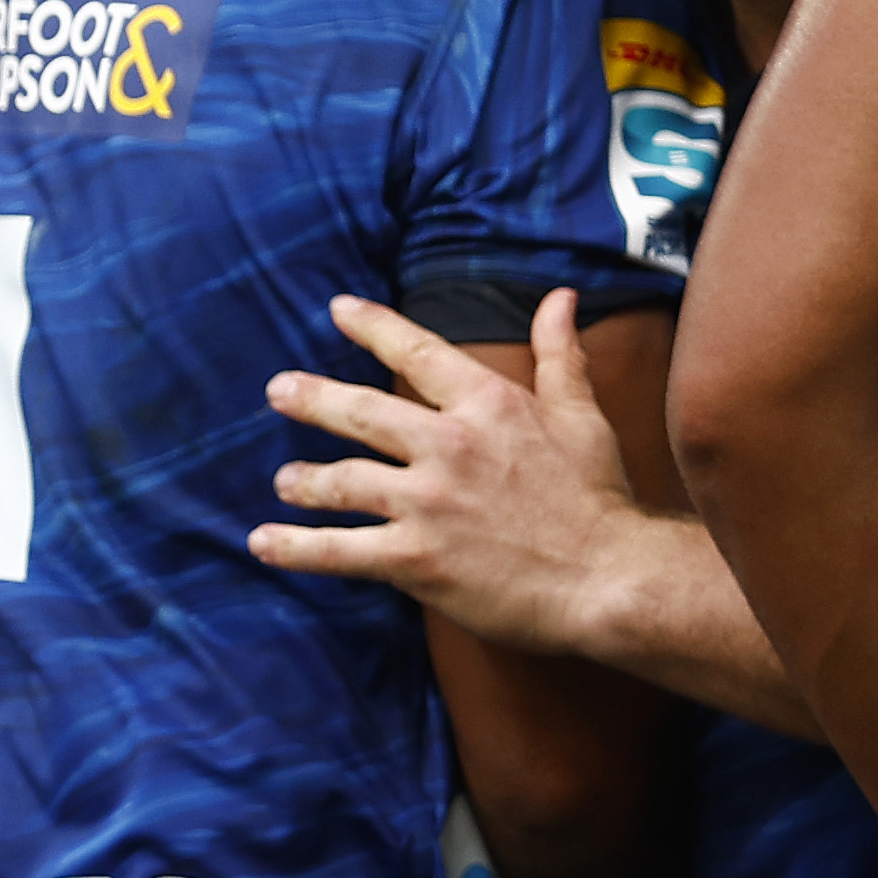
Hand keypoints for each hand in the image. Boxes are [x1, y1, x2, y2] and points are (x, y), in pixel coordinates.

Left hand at [252, 291, 635, 648]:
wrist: (613, 580)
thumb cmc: (601, 499)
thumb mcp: (583, 415)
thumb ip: (560, 354)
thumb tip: (559, 297)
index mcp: (487, 405)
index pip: (416, 354)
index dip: (373, 327)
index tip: (337, 309)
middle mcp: (447, 446)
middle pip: (360, 412)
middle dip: (312, 399)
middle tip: (278, 391)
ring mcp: (427, 503)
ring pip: (341, 480)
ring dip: (304, 481)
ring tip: (285, 482)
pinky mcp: (416, 559)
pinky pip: (339, 550)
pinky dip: (296, 548)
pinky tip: (263, 544)